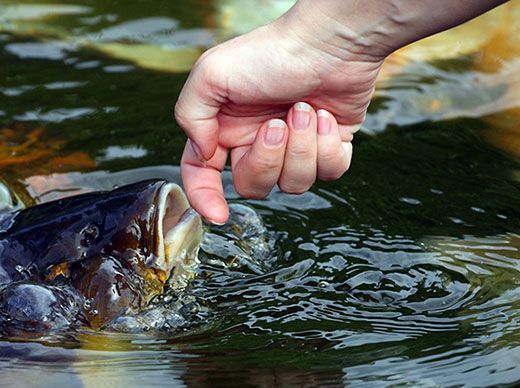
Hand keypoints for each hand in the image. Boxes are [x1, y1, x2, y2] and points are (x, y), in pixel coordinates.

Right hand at [175, 9, 384, 223]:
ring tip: (304, 109)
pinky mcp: (329, 146)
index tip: (218, 214)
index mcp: (224, 128)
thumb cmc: (271, 51)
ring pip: (293, 185)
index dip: (206, 198)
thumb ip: (190, 116)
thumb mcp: (211, 74)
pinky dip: (328, 147)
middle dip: (267, 159)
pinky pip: (328, 173)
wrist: (329, 41)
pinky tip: (325, 117)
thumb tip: (203, 154)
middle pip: (253, 186)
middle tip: (277, 123)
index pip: (203, 174)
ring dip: (300, 148)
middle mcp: (256, 141)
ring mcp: (293, 147)